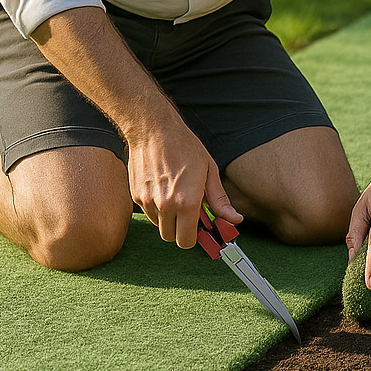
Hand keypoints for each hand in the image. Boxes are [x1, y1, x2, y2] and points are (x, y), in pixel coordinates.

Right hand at [126, 123, 243, 248]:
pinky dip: (156, 208)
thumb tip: (234, 219)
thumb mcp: (209, 171)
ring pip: (159, 226)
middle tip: (188, 212)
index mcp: (187, 202)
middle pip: (172, 237)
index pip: (187, 241)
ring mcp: (148, 202)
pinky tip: (162, 188)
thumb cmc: (184, 147)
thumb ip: (219, 200)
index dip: (194, 237)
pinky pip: (148, 212)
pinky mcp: (136, 196)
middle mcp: (166, 206)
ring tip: (175, 196)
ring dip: (168, 219)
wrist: (153, 130)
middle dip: (181, 229)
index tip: (199, 227)